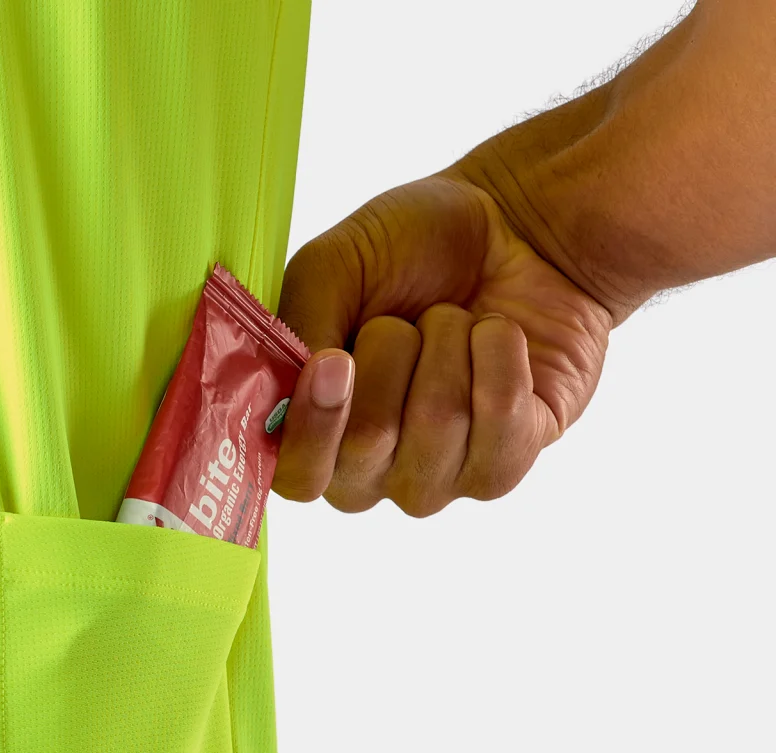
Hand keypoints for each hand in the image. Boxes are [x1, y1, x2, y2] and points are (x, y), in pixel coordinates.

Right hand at [272, 170, 613, 515]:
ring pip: (438, 426)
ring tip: (455, 322)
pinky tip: (496, 336)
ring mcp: (438, 478)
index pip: (296, 477)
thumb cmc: (408, 250)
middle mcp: (368, 472)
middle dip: (390, 353)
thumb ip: (296, 328)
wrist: (511, 223)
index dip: (313, 427)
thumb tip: (292, 390)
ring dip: (449, 346)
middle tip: (402, 320)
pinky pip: (504, 423)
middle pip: (367, 444)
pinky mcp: (506, 464)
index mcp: (309, 432)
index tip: (335, 361)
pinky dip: (501, 355)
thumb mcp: (330, 267)